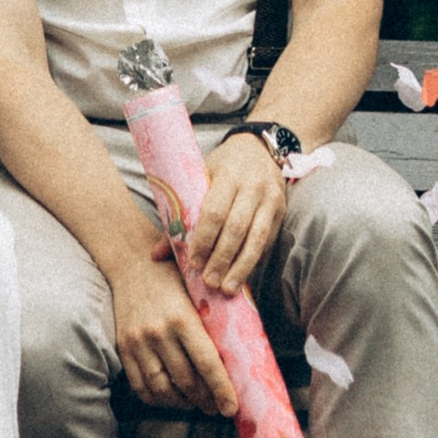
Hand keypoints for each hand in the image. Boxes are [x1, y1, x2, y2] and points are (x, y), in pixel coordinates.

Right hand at [110, 238, 237, 418]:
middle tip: (217, 406)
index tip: (231, 409)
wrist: (131, 261)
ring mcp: (138, 343)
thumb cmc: (172, 275)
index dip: (222, 390)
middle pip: (187, 381)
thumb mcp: (197, 291)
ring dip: (182, 403)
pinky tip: (171, 397)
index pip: (207, 364)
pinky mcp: (123, 348)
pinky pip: (140, 386)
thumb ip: (213, 320)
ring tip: (196, 403)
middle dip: (205, 400)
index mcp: (182, 317)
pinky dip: (157, 399)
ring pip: (163, 390)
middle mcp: (159, 333)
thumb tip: (240, 354)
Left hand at [188, 131, 288, 296]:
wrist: (257, 148)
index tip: (194, 263)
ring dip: (241, 267)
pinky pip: (268, 240)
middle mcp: (253, 186)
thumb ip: (181, 215)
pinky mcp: (281, 211)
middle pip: (236, 228)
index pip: (215, 211)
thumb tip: (156, 254)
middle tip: (209, 282)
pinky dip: (254, 260)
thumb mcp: (199, 179)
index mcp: (228, 175)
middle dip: (222, 259)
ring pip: (257, 238)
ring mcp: (271, 198)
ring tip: (227, 289)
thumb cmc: (221, 167)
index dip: (204, 240)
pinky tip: (242, 275)